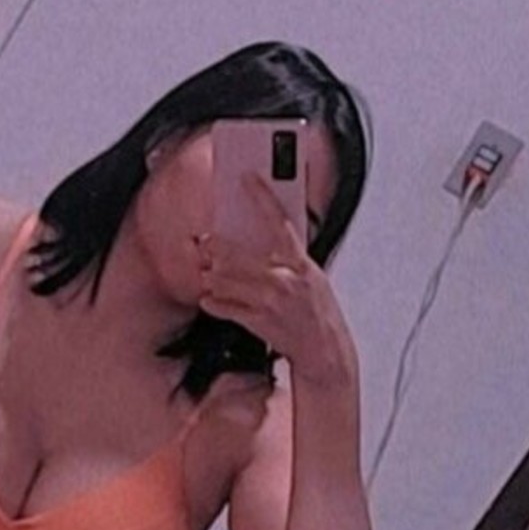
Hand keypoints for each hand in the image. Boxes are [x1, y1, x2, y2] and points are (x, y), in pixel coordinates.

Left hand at [196, 172, 358, 394]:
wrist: (324, 351)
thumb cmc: (318, 314)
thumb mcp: (313, 278)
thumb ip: (291, 259)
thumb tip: (269, 240)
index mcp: (301, 263)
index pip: (279, 221)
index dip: (262, 196)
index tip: (247, 178)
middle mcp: (284, 279)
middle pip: (238, 254)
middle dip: (216, 247)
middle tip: (204, 242)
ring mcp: (270, 301)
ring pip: (226, 281)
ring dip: (211, 276)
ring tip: (206, 274)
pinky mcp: (259, 322)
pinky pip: (226, 307)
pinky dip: (213, 302)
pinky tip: (208, 299)